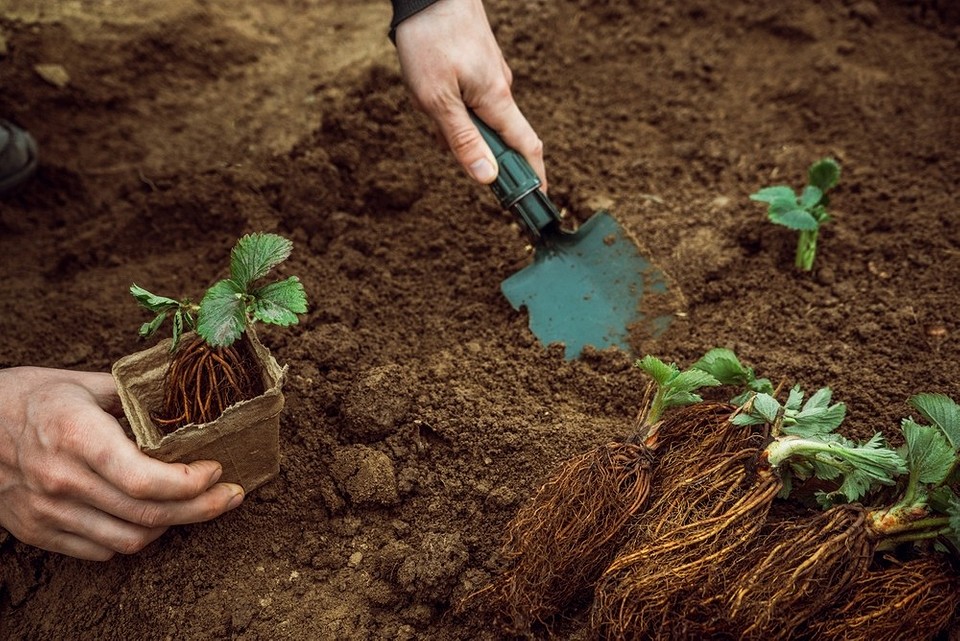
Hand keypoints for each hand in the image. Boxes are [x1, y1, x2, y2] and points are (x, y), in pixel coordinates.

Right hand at [0, 367, 243, 560]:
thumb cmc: (27, 397)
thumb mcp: (79, 382)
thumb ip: (132, 394)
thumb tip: (184, 392)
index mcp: (77, 437)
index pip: (144, 479)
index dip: (190, 483)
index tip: (216, 469)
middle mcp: (63, 481)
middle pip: (148, 514)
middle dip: (202, 509)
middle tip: (231, 496)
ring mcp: (49, 512)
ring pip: (130, 540)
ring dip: (173, 526)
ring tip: (197, 506)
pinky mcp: (39, 531)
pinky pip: (102, 550)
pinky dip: (136, 537)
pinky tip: (154, 517)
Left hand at [394, 0, 546, 190]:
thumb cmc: (430, 40)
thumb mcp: (436, 98)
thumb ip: (461, 139)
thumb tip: (486, 177)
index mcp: (496, 100)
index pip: (526, 148)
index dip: (535, 178)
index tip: (538, 202)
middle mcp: (501, 89)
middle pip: (499, 137)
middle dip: (475, 148)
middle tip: (444, 137)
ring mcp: (492, 76)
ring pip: (480, 117)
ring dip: (457, 124)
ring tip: (430, 102)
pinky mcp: (480, 66)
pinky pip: (472, 98)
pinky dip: (454, 105)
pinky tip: (433, 89)